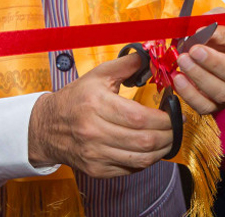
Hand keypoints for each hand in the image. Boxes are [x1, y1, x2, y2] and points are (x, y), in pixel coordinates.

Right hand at [27, 53, 174, 176]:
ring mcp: (95, 153)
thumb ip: (126, 64)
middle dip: (169, 135)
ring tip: (169, 139)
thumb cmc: (75, 99)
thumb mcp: (98, 75)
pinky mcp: (96, 169)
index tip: (175, 113)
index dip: (164, 118)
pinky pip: (130, 169)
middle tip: (177, 127)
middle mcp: (93, 131)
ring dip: (162, 150)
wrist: (47, 127)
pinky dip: (146, 161)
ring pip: (140, 159)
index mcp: (96, 104)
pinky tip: (151, 149)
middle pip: (143, 140)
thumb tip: (151, 56)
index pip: (139, 117)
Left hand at [174, 25, 224, 113]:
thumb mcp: (224, 20)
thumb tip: (197, 32)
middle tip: (193, 50)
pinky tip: (178, 79)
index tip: (202, 30)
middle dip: (214, 62)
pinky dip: (190, 94)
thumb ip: (213, 21)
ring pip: (224, 93)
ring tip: (182, 61)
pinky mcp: (221, 106)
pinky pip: (207, 106)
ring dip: (200, 77)